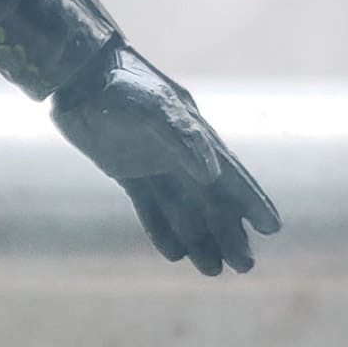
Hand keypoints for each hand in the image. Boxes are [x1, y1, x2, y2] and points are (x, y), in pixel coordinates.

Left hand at [51, 44, 280, 274]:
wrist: (75, 75)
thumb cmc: (117, 85)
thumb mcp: (151, 108)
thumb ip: (181, 137)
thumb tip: (211, 174)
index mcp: (194, 136)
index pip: (231, 176)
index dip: (251, 201)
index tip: (272, 228)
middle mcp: (180, 153)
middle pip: (212, 201)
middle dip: (230, 232)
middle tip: (244, 267)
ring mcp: (154, 163)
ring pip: (184, 210)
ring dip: (200, 238)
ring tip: (213, 271)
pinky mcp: (127, 172)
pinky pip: (150, 207)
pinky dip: (161, 229)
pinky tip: (175, 254)